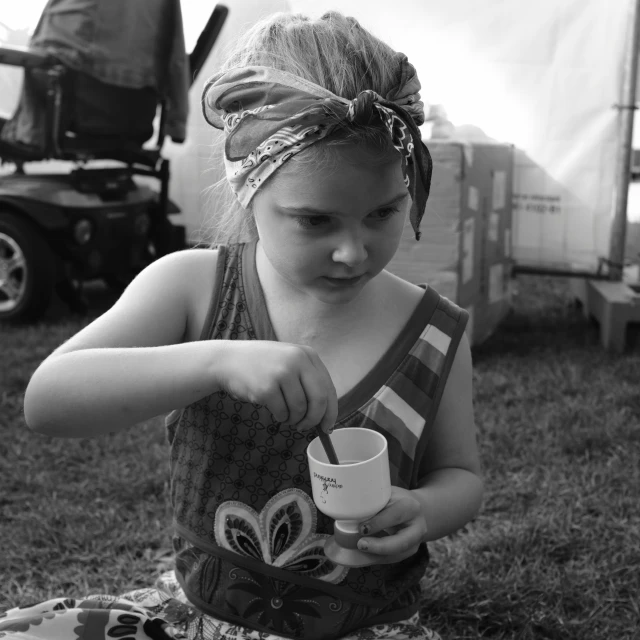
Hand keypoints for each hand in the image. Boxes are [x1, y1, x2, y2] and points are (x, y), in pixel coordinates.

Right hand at [217, 340, 337, 433]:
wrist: (227, 360)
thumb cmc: (262, 366)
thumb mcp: (289, 362)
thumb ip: (308, 381)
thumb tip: (326, 417)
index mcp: (308, 354)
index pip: (328, 388)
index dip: (331, 412)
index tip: (327, 427)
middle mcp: (298, 360)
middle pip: (319, 400)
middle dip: (314, 419)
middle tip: (305, 427)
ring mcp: (282, 373)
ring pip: (300, 409)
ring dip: (293, 419)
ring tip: (284, 413)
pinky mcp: (267, 387)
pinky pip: (282, 413)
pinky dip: (280, 417)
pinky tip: (273, 409)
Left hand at [356, 486, 426, 555]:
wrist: (415, 509)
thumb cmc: (396, 499)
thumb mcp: (388, 494)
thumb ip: (374, 502)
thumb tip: (351, 511)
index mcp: (410, 507)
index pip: (395, 516)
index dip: (378, 523)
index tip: (362, 528)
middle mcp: (417, 526)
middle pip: (401, 542)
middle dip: (379, 547)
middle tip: (360, 545)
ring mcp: (416, 542)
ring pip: (397, 555)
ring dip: (376, 556)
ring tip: (359, 553)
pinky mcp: (410, 551)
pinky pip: (393, 559)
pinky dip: (377, 559)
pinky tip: (364, 557)